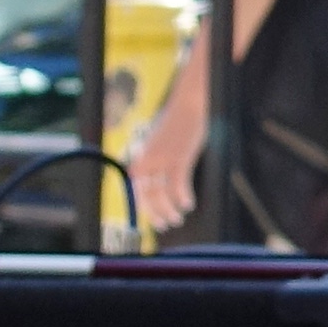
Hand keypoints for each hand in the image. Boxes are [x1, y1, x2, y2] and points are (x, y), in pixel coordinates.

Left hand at [127, 83, 201, 233]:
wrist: (189, 102)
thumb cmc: (178, 121)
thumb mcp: (160, 139)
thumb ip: (155, 157)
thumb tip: (158, 177)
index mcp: (142, 157)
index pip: (138, 191)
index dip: (145, 209)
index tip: (153, 220)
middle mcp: (147, 160)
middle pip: (148, 196)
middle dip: (156, 214)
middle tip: (166, 225)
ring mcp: (163, 159)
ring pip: (162, 194)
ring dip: (169, 211)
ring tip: (178, 218)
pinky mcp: (180, 157)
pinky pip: (179, 184)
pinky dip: (182, 197)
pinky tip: (188, 204)